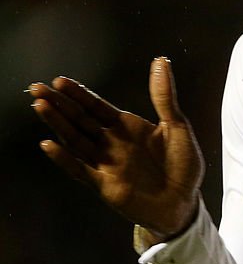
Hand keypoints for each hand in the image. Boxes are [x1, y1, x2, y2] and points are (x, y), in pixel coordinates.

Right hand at [29, 57, 203, 238]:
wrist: (185, 203)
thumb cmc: (184, 165)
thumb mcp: (177, 126)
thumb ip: (164, 97)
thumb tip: (161, 60)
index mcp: (126, 127)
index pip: (96, 106)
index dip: (78, 94)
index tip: (60, 81)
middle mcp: (111, 143)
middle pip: (79, 120)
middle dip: (59, 104)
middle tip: (37, 88)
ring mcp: (106, 164)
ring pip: (75, 140)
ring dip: (57, 124)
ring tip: (40, 106)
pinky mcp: (105, 186)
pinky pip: (80, 170)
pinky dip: (64, 159)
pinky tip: (49, 144)